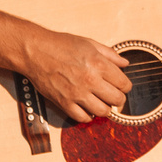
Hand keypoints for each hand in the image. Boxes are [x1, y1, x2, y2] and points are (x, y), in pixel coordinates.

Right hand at [16, 26, 131, 123]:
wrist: (36, 51)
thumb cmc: (61, 45)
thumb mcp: (89, 43)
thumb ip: (110, 54)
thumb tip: (125, 64)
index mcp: (99, 64)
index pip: (124, 84)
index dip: (125, 86)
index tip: (122, 86)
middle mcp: (90, 80)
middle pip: (117, 100)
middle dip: (119, 99)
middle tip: (114, 96)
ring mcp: (77, 93)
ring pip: (103, 112)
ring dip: (105, 108)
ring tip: (101, 102)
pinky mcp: (64, 103)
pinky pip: (82, 118)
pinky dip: (88, 116)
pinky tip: (87, 108)